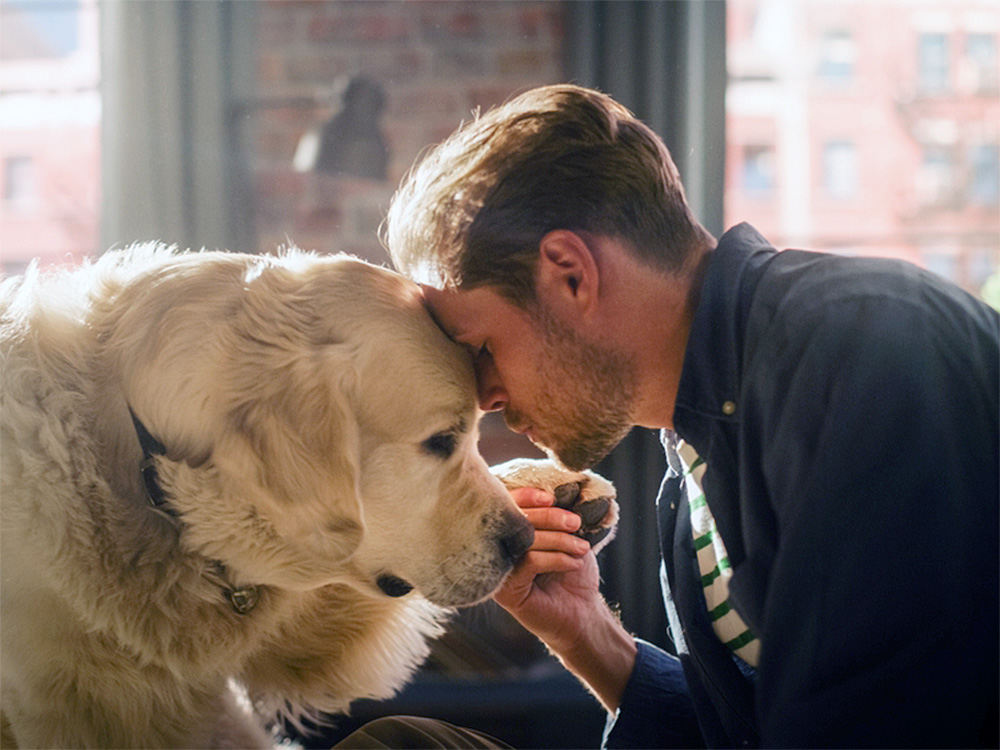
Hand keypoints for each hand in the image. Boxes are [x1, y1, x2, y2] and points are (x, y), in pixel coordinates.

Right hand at [493, 487, 604, 652]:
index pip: (506, 505)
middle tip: (575, 523)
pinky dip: (556, 558)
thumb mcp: (568, 535)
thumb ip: (558, 513)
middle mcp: (498, 549)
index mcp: (509, 532)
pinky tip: (573, 563)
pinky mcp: (506, 590)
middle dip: (549, 516)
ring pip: (525, 540)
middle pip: (515, 520)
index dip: (525, 496)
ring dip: (559, 540)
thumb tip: (563, 486)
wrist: (582, 612)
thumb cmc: (573, 571)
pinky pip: (529, 561)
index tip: (551, 497)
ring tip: (581, 547)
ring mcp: (500, 570)